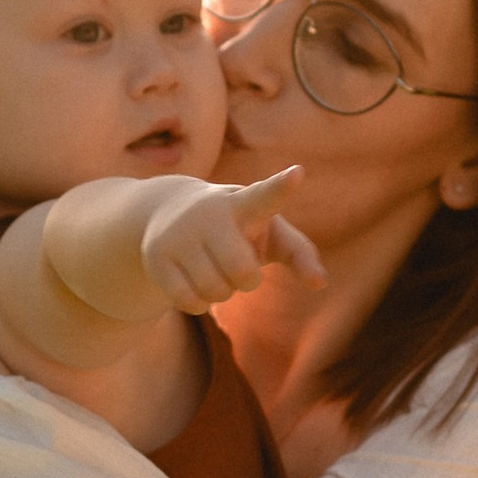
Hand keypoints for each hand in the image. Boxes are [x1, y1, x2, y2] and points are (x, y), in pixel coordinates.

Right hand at [139, 167, 325, 313]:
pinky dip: (199, 303)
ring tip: (214, 269)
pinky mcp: (157, 255)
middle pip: (242, 270)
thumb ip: (299, 253)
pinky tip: (195, 283)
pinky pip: (188, 300)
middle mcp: (210, 213)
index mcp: (245, 202)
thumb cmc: (236, 226)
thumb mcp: (269, 231)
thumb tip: (321, 284)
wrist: (167, 211)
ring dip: (222, 291)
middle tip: (239, 266)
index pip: (266, 196)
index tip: (298, 174)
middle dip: (247, 280)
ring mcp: (179, 233)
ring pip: (215, 290)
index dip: (281, 188)